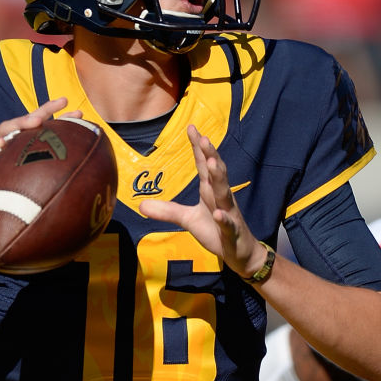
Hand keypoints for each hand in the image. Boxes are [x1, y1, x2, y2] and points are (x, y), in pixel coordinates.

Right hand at [0, 98, 82, 242]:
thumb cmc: (12, 208)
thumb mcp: (37, 198)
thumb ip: (54, 192)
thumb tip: (87, 208)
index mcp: (28, 152)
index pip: (46, 132)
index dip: (62, 120)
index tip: (80, 112)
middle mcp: (14, 147)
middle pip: (28, 123)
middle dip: (45, 110)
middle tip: (61, 103)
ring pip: (7, 128)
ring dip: (20, 122)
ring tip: (35, 121)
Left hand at [139, 125, 267, 277]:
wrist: (239, 253)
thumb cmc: (215, 231)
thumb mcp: (188, 220)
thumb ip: (167, 211)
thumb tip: (141, 205)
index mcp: (210, 191)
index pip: (203, 166)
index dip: (198, 147)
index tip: (191, 127)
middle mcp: (221, 198)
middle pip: (216, 173)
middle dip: (211, 155)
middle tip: (204, 138)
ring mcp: (228, 214)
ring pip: (225, 193)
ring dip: (219, 178)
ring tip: (212, 163)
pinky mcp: (231, 232)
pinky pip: (227, 224)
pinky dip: (223, 219)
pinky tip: (217, 214)